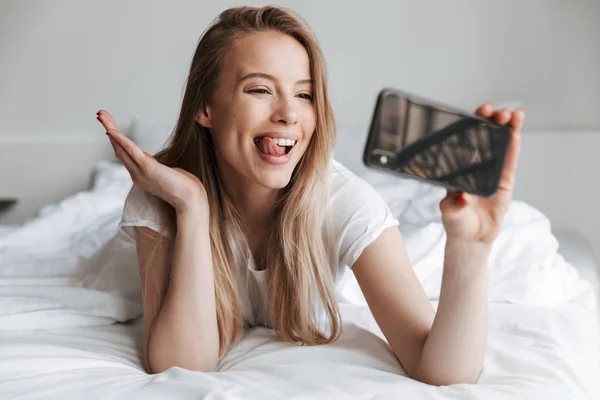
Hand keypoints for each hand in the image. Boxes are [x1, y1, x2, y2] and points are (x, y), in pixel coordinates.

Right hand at [96, 110, 206, 212]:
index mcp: (141, 176)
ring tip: (102, 115)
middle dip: (110, 129)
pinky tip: (111, 130)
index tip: (111, 127)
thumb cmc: (186, 188)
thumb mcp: (170, 175)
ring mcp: (141, 172)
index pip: (125, 155)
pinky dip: (121, 140)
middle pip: (118, 149)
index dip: (117, 140)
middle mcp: (137, 175)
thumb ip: (160, 168)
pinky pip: (131, 151)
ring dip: (111, 129)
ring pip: (121, 147)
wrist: (192, 200)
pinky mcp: (148, 168)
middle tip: (101, 114)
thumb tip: (161, 165)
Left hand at [439, 103, 524, 243]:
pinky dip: (514, 148)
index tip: (475, 114)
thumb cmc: (456, 221)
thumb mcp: (450, 212)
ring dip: (507, 129)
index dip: (470, 126)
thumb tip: (461, 196)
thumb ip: (454, 204)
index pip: (464, 142)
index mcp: (458, 169)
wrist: (471, 237)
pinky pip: (510, 163)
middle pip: (484, 139)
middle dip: (490, 122)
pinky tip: (517, 134)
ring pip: (500, 147)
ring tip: (513, 114)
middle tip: (495, 110)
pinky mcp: (504, 182)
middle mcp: (475, 167)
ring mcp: (491, 173)